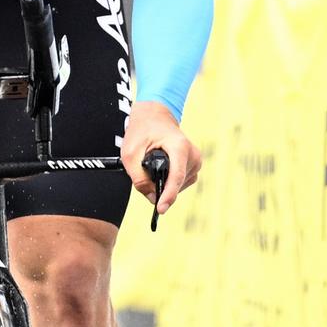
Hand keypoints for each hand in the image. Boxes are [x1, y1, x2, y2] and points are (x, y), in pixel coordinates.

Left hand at [122, 101, 200, 216]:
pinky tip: (161, 170)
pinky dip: (169, 182)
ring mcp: (196, 161)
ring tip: (152, 167)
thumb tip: (151, 198)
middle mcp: (192, 155)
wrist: (155, 117)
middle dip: (160, 187)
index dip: (168, 195)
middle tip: (143, 173)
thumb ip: (138, 178)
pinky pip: (181, 183)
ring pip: (178, 186)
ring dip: (164, 184)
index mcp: (179, 147)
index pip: (176, 177)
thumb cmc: (143, 131)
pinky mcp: (194, 166)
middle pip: (176, 184)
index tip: (160, 208)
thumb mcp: (130, 153)